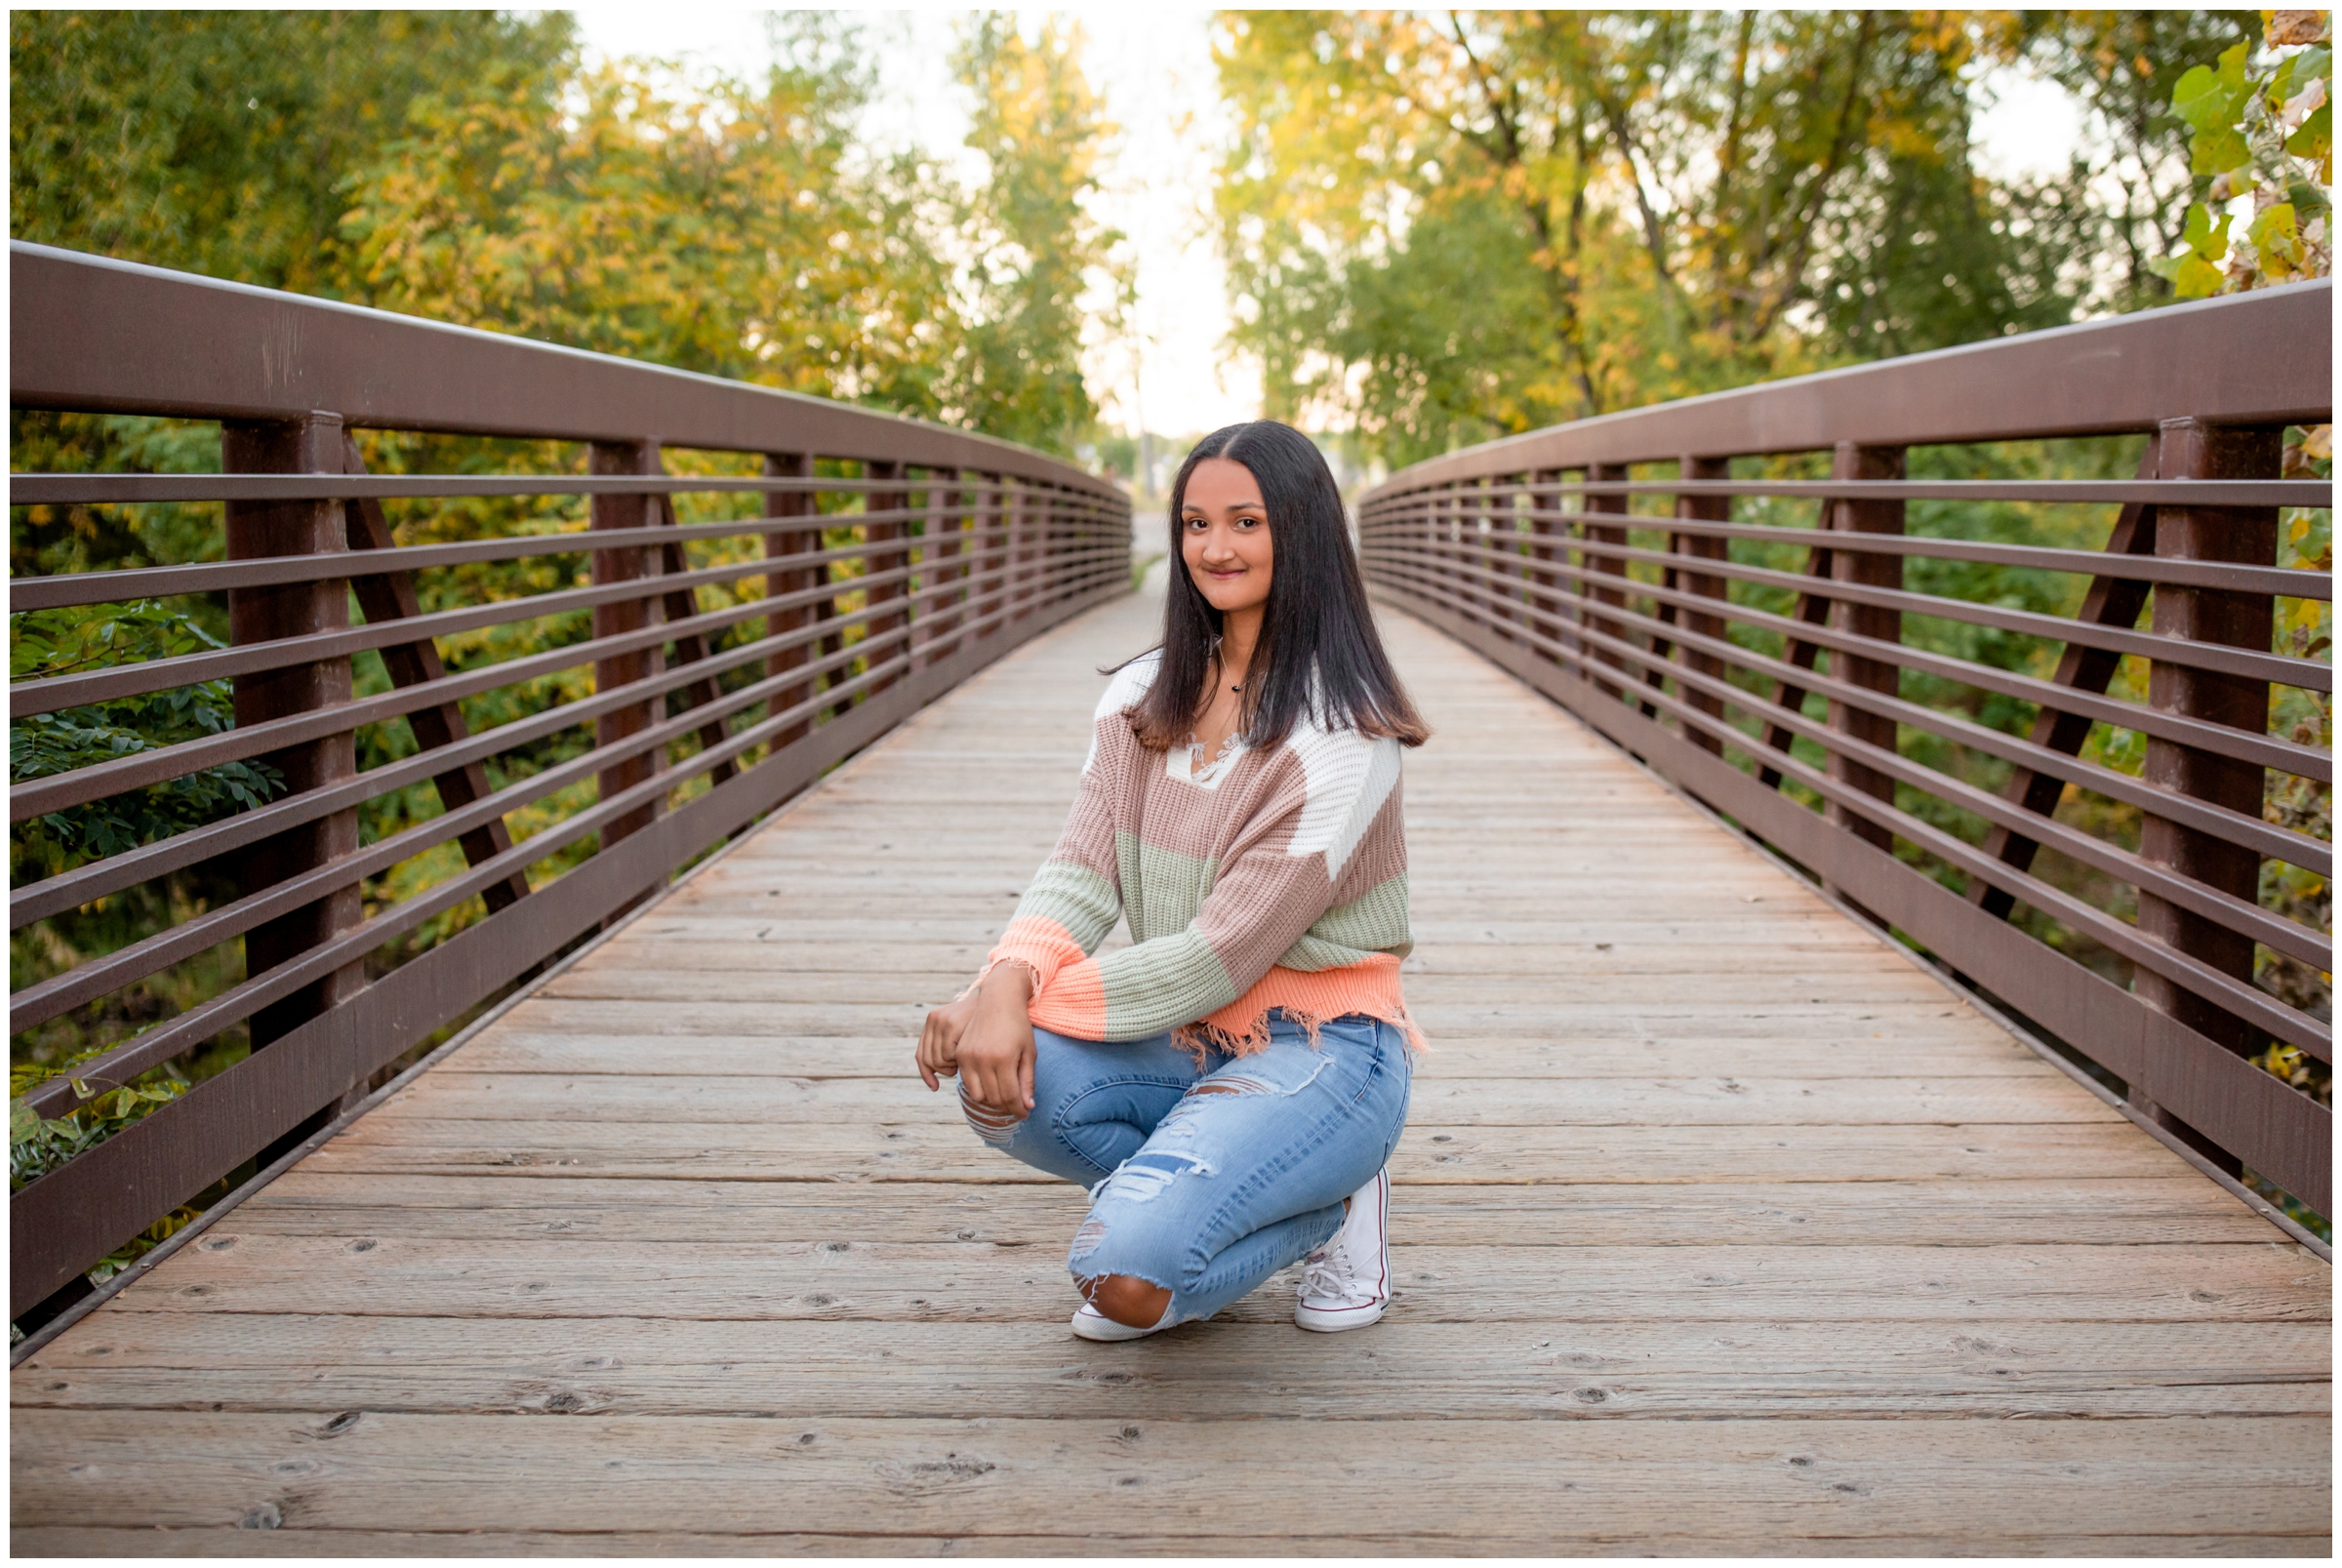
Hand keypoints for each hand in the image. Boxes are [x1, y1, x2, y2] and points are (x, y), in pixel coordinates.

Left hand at [917, 989, 977, 1090]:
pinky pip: (947, 1055)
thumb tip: (935, 1072)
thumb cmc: (984, 1023)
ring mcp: (942, 1021)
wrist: (998, 1000)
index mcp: (933, 1021)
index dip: (926, 1074)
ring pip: (936, 1060)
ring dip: (950, 1066)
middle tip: (958, 1068)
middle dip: (943, 1070)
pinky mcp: (951, 1024)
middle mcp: (934, 1019)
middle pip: (927, 1060)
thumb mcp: (961, 1034)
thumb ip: (948, 1047)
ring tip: (964, 1061)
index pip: (921, 1055)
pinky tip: (966, 1057)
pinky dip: (955, 1061)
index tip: (935, 1087)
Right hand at [955, 966, 1036, 1116]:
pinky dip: (978, 1088)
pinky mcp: (959, 1053)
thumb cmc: (1018, 1025)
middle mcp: (983, 1059)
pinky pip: (967, 1082)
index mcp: (1004, 1058)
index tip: (1025, 1114)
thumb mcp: (1028, 1052)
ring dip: (991, 1100)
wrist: (998, 999)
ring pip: (978, 1095)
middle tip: (1016, 1105)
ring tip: (1003, 1095)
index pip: (1010, 1097)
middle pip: (994, 1099)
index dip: (1019, 1110)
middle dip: (1007, 1107)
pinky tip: (990, 1085)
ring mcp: (968, 1056)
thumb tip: (1028, 1107)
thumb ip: (1027, 1081)